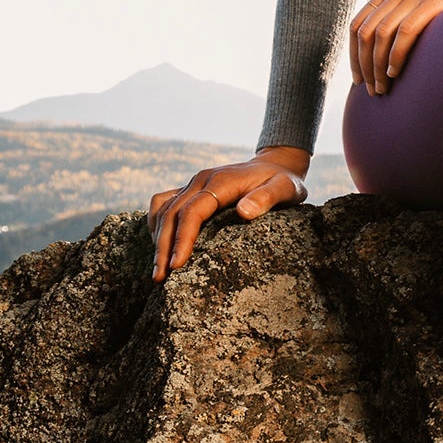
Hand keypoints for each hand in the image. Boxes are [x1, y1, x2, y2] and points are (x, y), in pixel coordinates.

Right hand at [148, 147, 311, 281]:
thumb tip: (244, 212)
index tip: (176, 265)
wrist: (275, 164)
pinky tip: (159, 245)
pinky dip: (157, 224)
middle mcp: (201, 180)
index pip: (192, 212)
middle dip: (162, 247)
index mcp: (220, 182)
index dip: (182, 239)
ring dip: (156, 238)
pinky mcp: (190, 189)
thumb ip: (267, 198)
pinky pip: (164, 203)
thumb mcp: (285, 188)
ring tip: (158, 270)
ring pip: (163, 209)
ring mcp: (193, 183)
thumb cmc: (283, 181)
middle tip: (159, 277)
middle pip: (171, 214)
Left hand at [348, 0, 442, 95]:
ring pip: (380, 34)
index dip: (353, 55)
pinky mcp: (434, 0)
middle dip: (364, 65)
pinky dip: (396, 55)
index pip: (357, 24)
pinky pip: (404, 32)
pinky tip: (395, 72)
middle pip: (365, 32)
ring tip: (383, 87)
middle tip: (371, 90)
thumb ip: (402, 17)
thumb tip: (382, 54)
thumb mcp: (423, 2)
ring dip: (377, 66)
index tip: (359, 79)